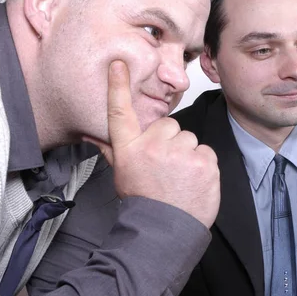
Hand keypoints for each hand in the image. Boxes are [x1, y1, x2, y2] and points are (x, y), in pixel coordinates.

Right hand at [94, 60, 219, 227]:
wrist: (164, 231)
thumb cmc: (143, 201)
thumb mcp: (122, 174)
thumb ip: (110, 148)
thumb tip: (90, 133)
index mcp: (130, 149)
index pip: (121, 112)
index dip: (118, 86)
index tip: (119, 64)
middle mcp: (153, 146)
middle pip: (169, 126)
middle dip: (170, 142)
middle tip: (166, 168)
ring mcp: (180, 153)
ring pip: (189, 140)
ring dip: (188, 155)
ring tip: (180, 178)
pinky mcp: (204, 162)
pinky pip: (206, 152)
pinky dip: (203, 165)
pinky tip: (193, 182)